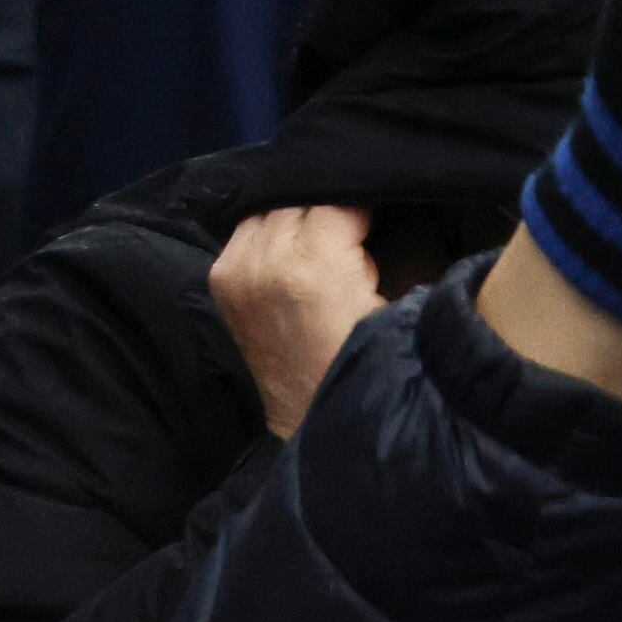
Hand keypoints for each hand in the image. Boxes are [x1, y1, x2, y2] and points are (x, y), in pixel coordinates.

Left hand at [210, 205, 381, 438]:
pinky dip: (270, 235)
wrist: (316, 420)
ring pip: (268, 212)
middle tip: (356, 236)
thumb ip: (397, 251)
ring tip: (327, 245)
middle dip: (329, 212)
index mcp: (313, 266)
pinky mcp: (221, 281)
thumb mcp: (400, 308)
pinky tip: (295, 254)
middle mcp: (265, 261)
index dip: (365, 207)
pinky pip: (245, 234)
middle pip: (299, 201)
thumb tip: (392, 208)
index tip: (382, 216)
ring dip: (297, 220)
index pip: (337, 202)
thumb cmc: (372, 367)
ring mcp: (235, 270)